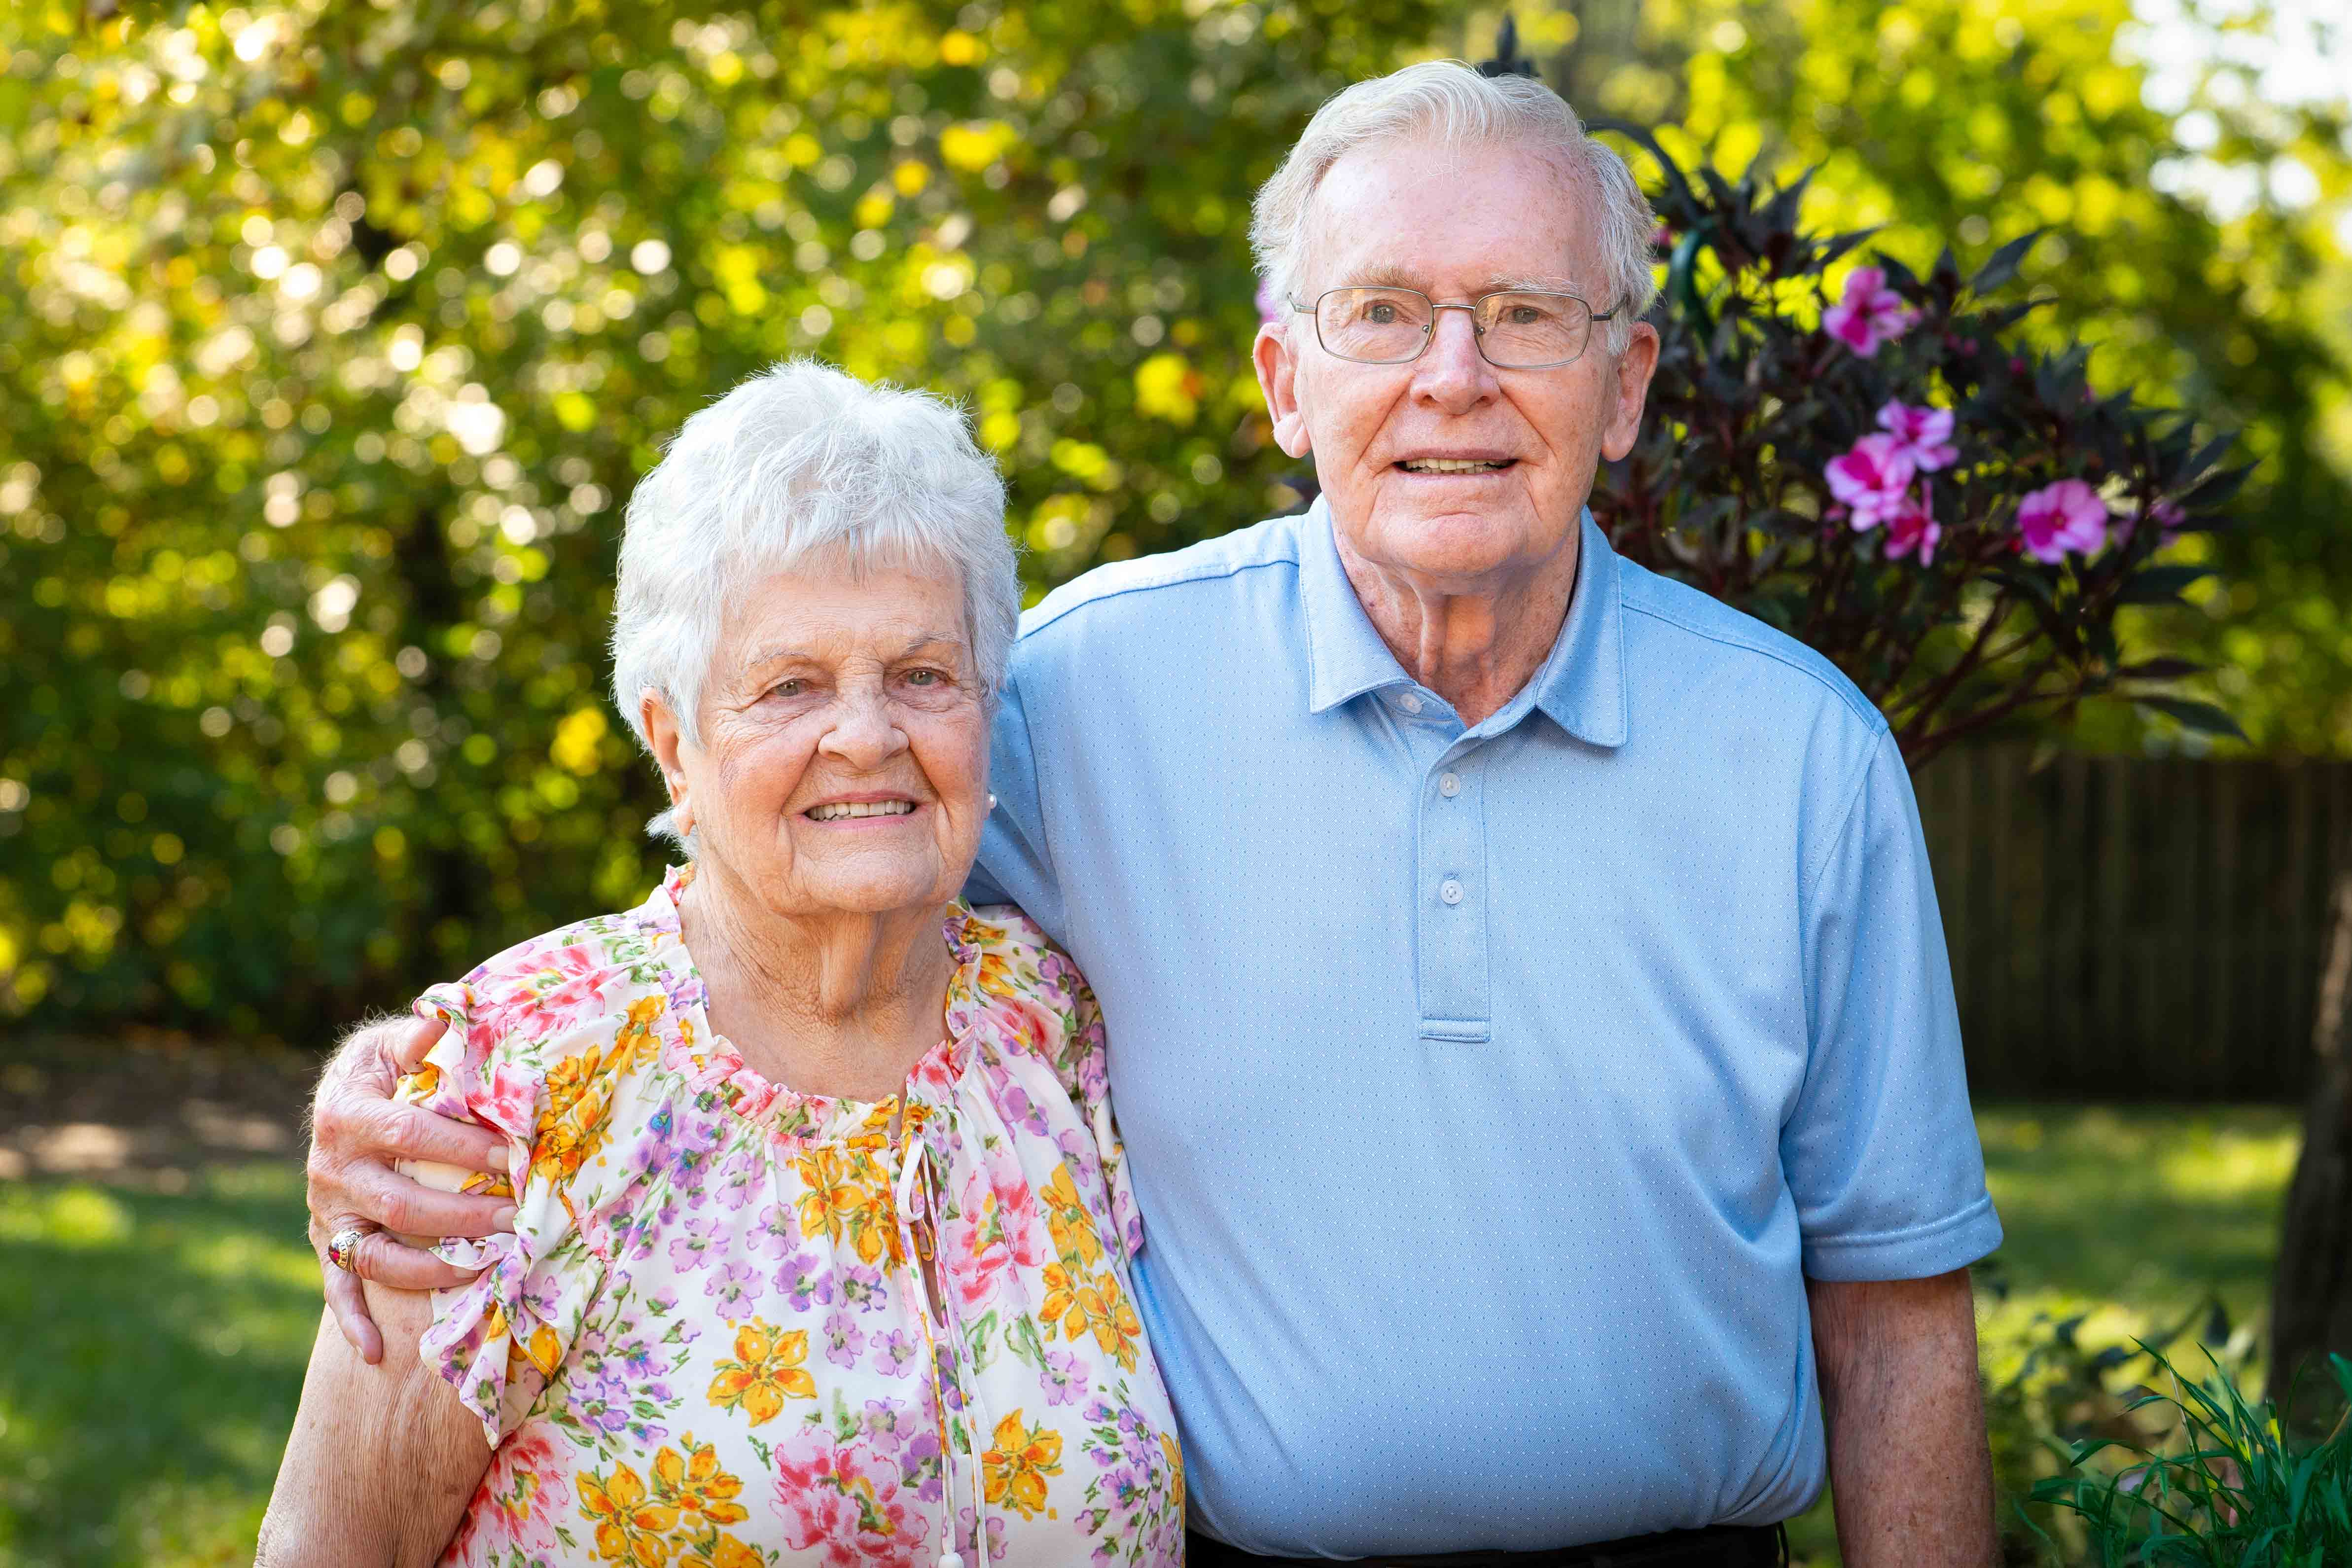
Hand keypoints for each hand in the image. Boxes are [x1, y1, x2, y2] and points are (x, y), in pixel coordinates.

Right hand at [306, 1014, 513, 1364]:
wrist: (340, 1097)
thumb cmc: (390, 1068)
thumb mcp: (399, 1043)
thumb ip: (426, 1033)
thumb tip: (453, 1005)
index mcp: (350, 1112)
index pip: (412, 1136)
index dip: (463, 1150)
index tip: (513, 1157)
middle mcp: (331, 1165)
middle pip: (402, 1204)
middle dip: (465, 1216)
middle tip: (520, 1221)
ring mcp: (327, 1209)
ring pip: (377, 1253)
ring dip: (432, 1268)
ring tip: (488, 1269)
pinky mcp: (325, 1240)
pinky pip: (337, 1286)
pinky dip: (352, 1322)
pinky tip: (378, 1353)